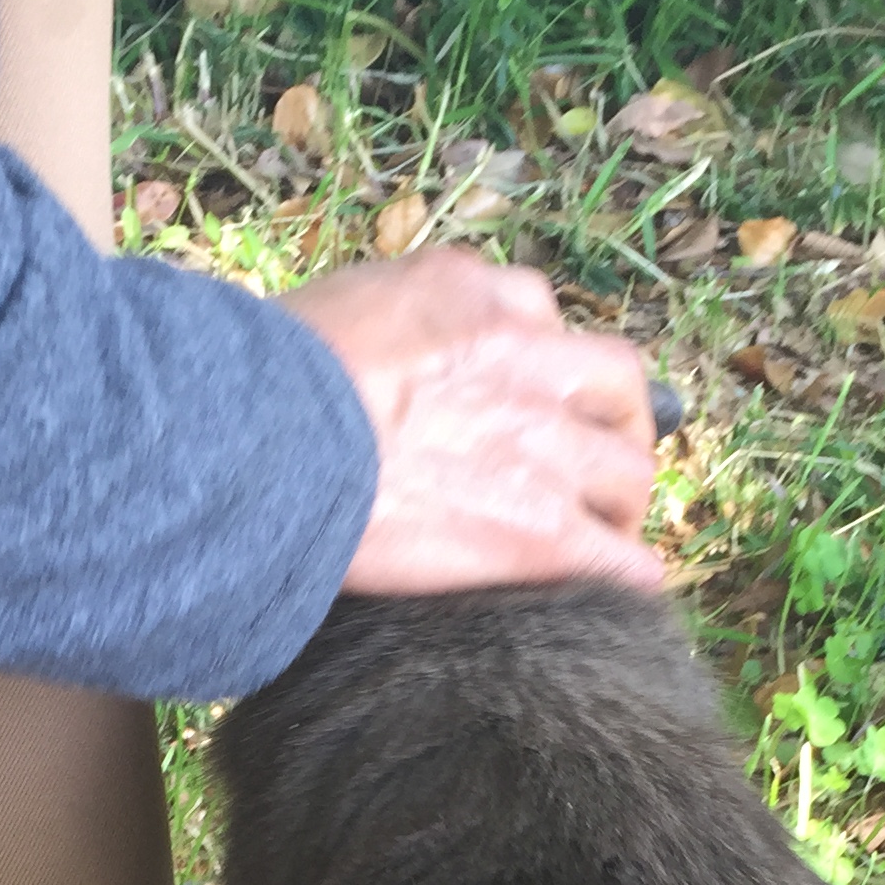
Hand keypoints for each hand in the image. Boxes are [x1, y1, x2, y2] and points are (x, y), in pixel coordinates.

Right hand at [280, 247, 664, 596]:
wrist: (257, 445)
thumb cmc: (258, 386)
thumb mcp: (331, 308)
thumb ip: (382, 323)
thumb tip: (375, 360)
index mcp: (465, 291)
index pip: (536, 314)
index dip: (541, 366)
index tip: (530, 398)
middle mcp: (522, 354)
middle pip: (614, 384)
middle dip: (613, 426)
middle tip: (593, 465)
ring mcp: (542, 444)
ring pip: (627, 474)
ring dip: (620, 506)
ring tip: (603, 538)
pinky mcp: (542, 529)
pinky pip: (618, 560)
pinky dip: (624, 576)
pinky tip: (617, 593)